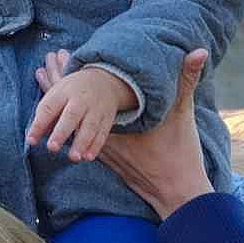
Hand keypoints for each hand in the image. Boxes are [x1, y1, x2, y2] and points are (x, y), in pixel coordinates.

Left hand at [27, 64, 134, 161]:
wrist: (104, 80)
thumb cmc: (72, 91)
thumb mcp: (57, 94)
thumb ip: (45, 114)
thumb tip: (33, 137)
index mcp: (63, 92)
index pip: (49, 108)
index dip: (39, 124)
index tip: (31, 140)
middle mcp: (80, 99)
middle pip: (71, 116)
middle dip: (61, 132)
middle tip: (52, 147)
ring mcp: (96, 108)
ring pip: (89, 126)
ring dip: (81, 143)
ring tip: (74, 157)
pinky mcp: (107, 118)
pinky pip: (102, 133)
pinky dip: (96, 145)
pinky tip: (88, 157)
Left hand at [36, 48, 212, 217]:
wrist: (176, 192)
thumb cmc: (177, 154)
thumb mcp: (181, 113)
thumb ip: (187, 80)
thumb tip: (199, 50)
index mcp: (112, 123)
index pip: (80, 95)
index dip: (67, 74)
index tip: (57, 54)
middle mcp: (101, 138)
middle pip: (69, 108)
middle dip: (58, 85)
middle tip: (44, 63)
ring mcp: (103, 149)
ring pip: (72, 122)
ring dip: (62, 105)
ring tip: (49, 83)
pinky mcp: (109, 158)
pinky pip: (81, 133)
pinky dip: (72, 120)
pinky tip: (68, 115)